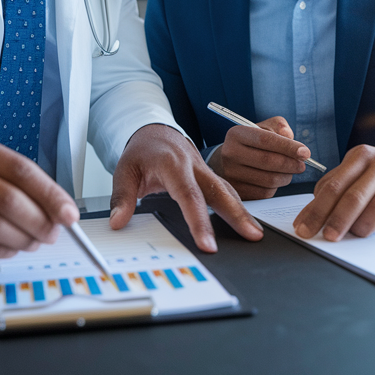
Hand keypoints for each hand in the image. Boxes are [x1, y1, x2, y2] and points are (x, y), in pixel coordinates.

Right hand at [0, 136, 78, 257]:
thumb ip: (22, 187)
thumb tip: (60, 213)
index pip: (21, 170)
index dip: (49, 195)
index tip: (69, 215)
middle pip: (7, 198)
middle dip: (37, 221)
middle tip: (52, 234)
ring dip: (20, 238)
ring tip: (32, 243)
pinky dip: (0, 249)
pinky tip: (10, 248)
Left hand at [109, 124, 262, 252]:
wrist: (155, 131)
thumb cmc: (141, 151)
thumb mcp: (124, 170)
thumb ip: (122, 197)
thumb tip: (118, 222)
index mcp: (173, 164)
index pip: (189, 196)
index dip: (200, 221)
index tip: (208, 244)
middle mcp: (194, 166)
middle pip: (219, 191)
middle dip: (237, 215)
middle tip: (252, 236)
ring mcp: (205, 170)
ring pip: (228, 191)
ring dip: (242, 212)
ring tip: (256, 234)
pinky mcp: (210, 176)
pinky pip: (226, 190)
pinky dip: (238, 206)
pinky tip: (246, 222)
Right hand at [207, 116, 309, 199]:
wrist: (227, 162)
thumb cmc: (251, 144)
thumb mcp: (262, 128)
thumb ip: (278, 126)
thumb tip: (289, 136)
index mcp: (237, 134)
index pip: (266, 140)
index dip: (288, 147)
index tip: (306, 152)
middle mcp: (230, 154)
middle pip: (269, 161)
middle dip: (291, 164)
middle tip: (302, 164)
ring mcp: (231, 175)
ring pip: (270, 179)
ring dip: (286, 176)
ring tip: (289, 171)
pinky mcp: (237, 192)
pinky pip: (265, 193)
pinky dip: (276, 187)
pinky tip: (276, 179)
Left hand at [293, 139, 374, 240]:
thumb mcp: (362, 173)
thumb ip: (339, 187)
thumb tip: (313, 211)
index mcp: (358, 157)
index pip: (330, 185)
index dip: (313, 208)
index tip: (300, 226)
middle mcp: (374, 161)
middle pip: (344, 192)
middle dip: (325, 216)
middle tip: (312, 235)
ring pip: (366, 202)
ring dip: (348, 223)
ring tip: (336, 237)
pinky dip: (372, 223)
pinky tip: (364, 231)